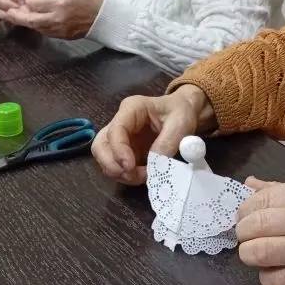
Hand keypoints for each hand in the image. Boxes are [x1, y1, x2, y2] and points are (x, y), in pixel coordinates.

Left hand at [1, 0, 103, 39]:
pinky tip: (34, 21)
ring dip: (26, 22)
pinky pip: (44, 31)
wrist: (104, 18)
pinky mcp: (62, 36)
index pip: (34, 3)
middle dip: (18, 16)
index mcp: (60, 3)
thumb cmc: (89, 0)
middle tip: (8, 12)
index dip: (26, 0)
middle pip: (30, 19)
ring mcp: (59, 29)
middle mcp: (57, 18)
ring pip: (36, 27)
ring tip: (17, 16)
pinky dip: (37, 26)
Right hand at [91, 85, 215, 184]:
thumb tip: (155, 164)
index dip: (119, 150)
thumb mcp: (180, 123)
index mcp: (132, 108)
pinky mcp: (124, 150)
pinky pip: (115, 165)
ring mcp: (120, 137)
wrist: (183, 112)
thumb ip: (168, 142)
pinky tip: (141, 176)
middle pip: (100, 145)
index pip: (116, 129)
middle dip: (112, 164)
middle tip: (131, 175)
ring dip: (118, 172)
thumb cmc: (180, 112)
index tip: (130, 167)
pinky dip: (125, 175)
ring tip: (141, 176)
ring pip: (104, 157)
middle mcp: (120, 121)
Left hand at [236, 178, 284, 284]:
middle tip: (246, 237)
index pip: (262, 199)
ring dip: (249, 255)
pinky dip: (266, 278)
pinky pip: (278, 281)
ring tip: (254, 254)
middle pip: (257, 225)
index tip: (244, 217)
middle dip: (242, 233)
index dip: (244, 210)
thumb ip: (282, 190)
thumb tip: (248, 185)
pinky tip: (271, 272)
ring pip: (262, 253)